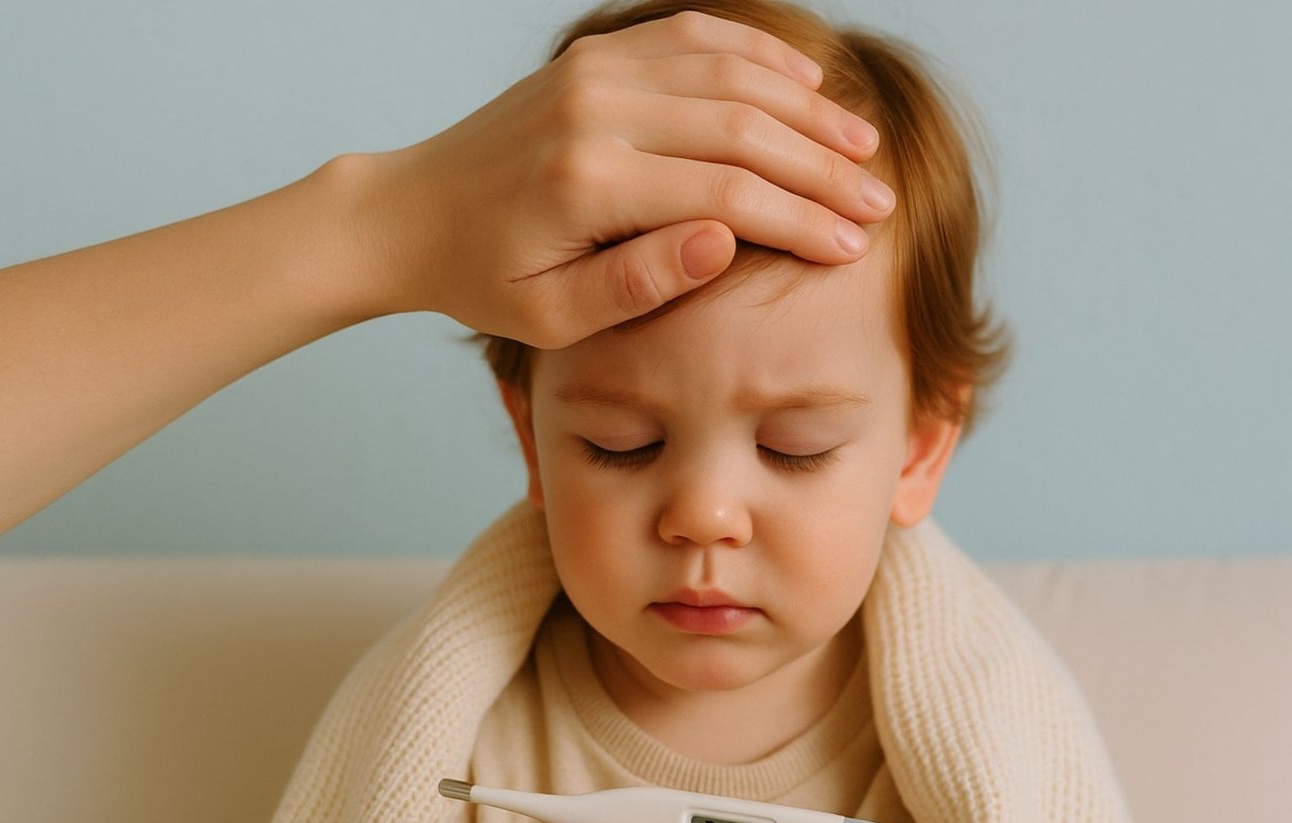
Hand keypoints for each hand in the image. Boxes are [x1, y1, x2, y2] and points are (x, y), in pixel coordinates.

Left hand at [343, 9, 895, 346]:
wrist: (411, 213)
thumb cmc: (483, 279)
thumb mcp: (552, 316)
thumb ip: (640, 281)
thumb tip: (727, 240)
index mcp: (587, 182)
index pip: (727, 193)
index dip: (802, 219)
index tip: (856, 245)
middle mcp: (595, 110)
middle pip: (741, 126)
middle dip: (822, 166)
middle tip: (880, 201)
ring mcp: (595, 71)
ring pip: (729, 73)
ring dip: (806, 108)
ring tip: (862, 145)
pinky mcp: (594, 55)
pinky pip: (692, 37)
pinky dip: (756, 54)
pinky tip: (805, 80)